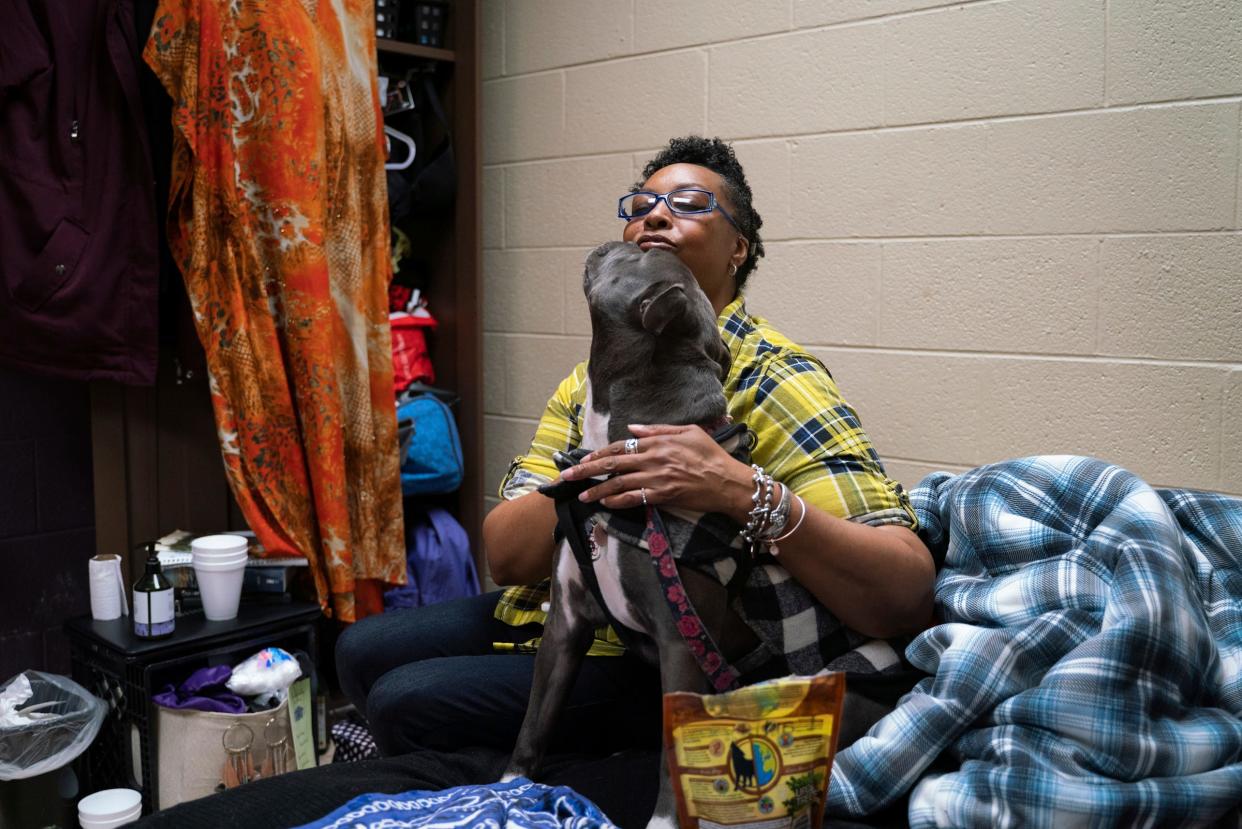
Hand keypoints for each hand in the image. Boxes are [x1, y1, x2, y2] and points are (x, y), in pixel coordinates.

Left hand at [560, 424, 751, 517]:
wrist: (728, 482)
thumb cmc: (711, 455)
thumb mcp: (688, 432)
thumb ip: (658, 429)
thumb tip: (633, 429)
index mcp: (658, 442)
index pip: (621, 445)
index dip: (600, 452)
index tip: (583, 458)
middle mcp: (653, 458)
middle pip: (613, 463)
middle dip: (587, 469)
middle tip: (568, 476)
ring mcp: (657, 478)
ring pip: (619, 483)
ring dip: (598, 490)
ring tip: (582, 495)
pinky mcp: (662, 496)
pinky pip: (634, 498)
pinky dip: (617, 501)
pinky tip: (604, 503)